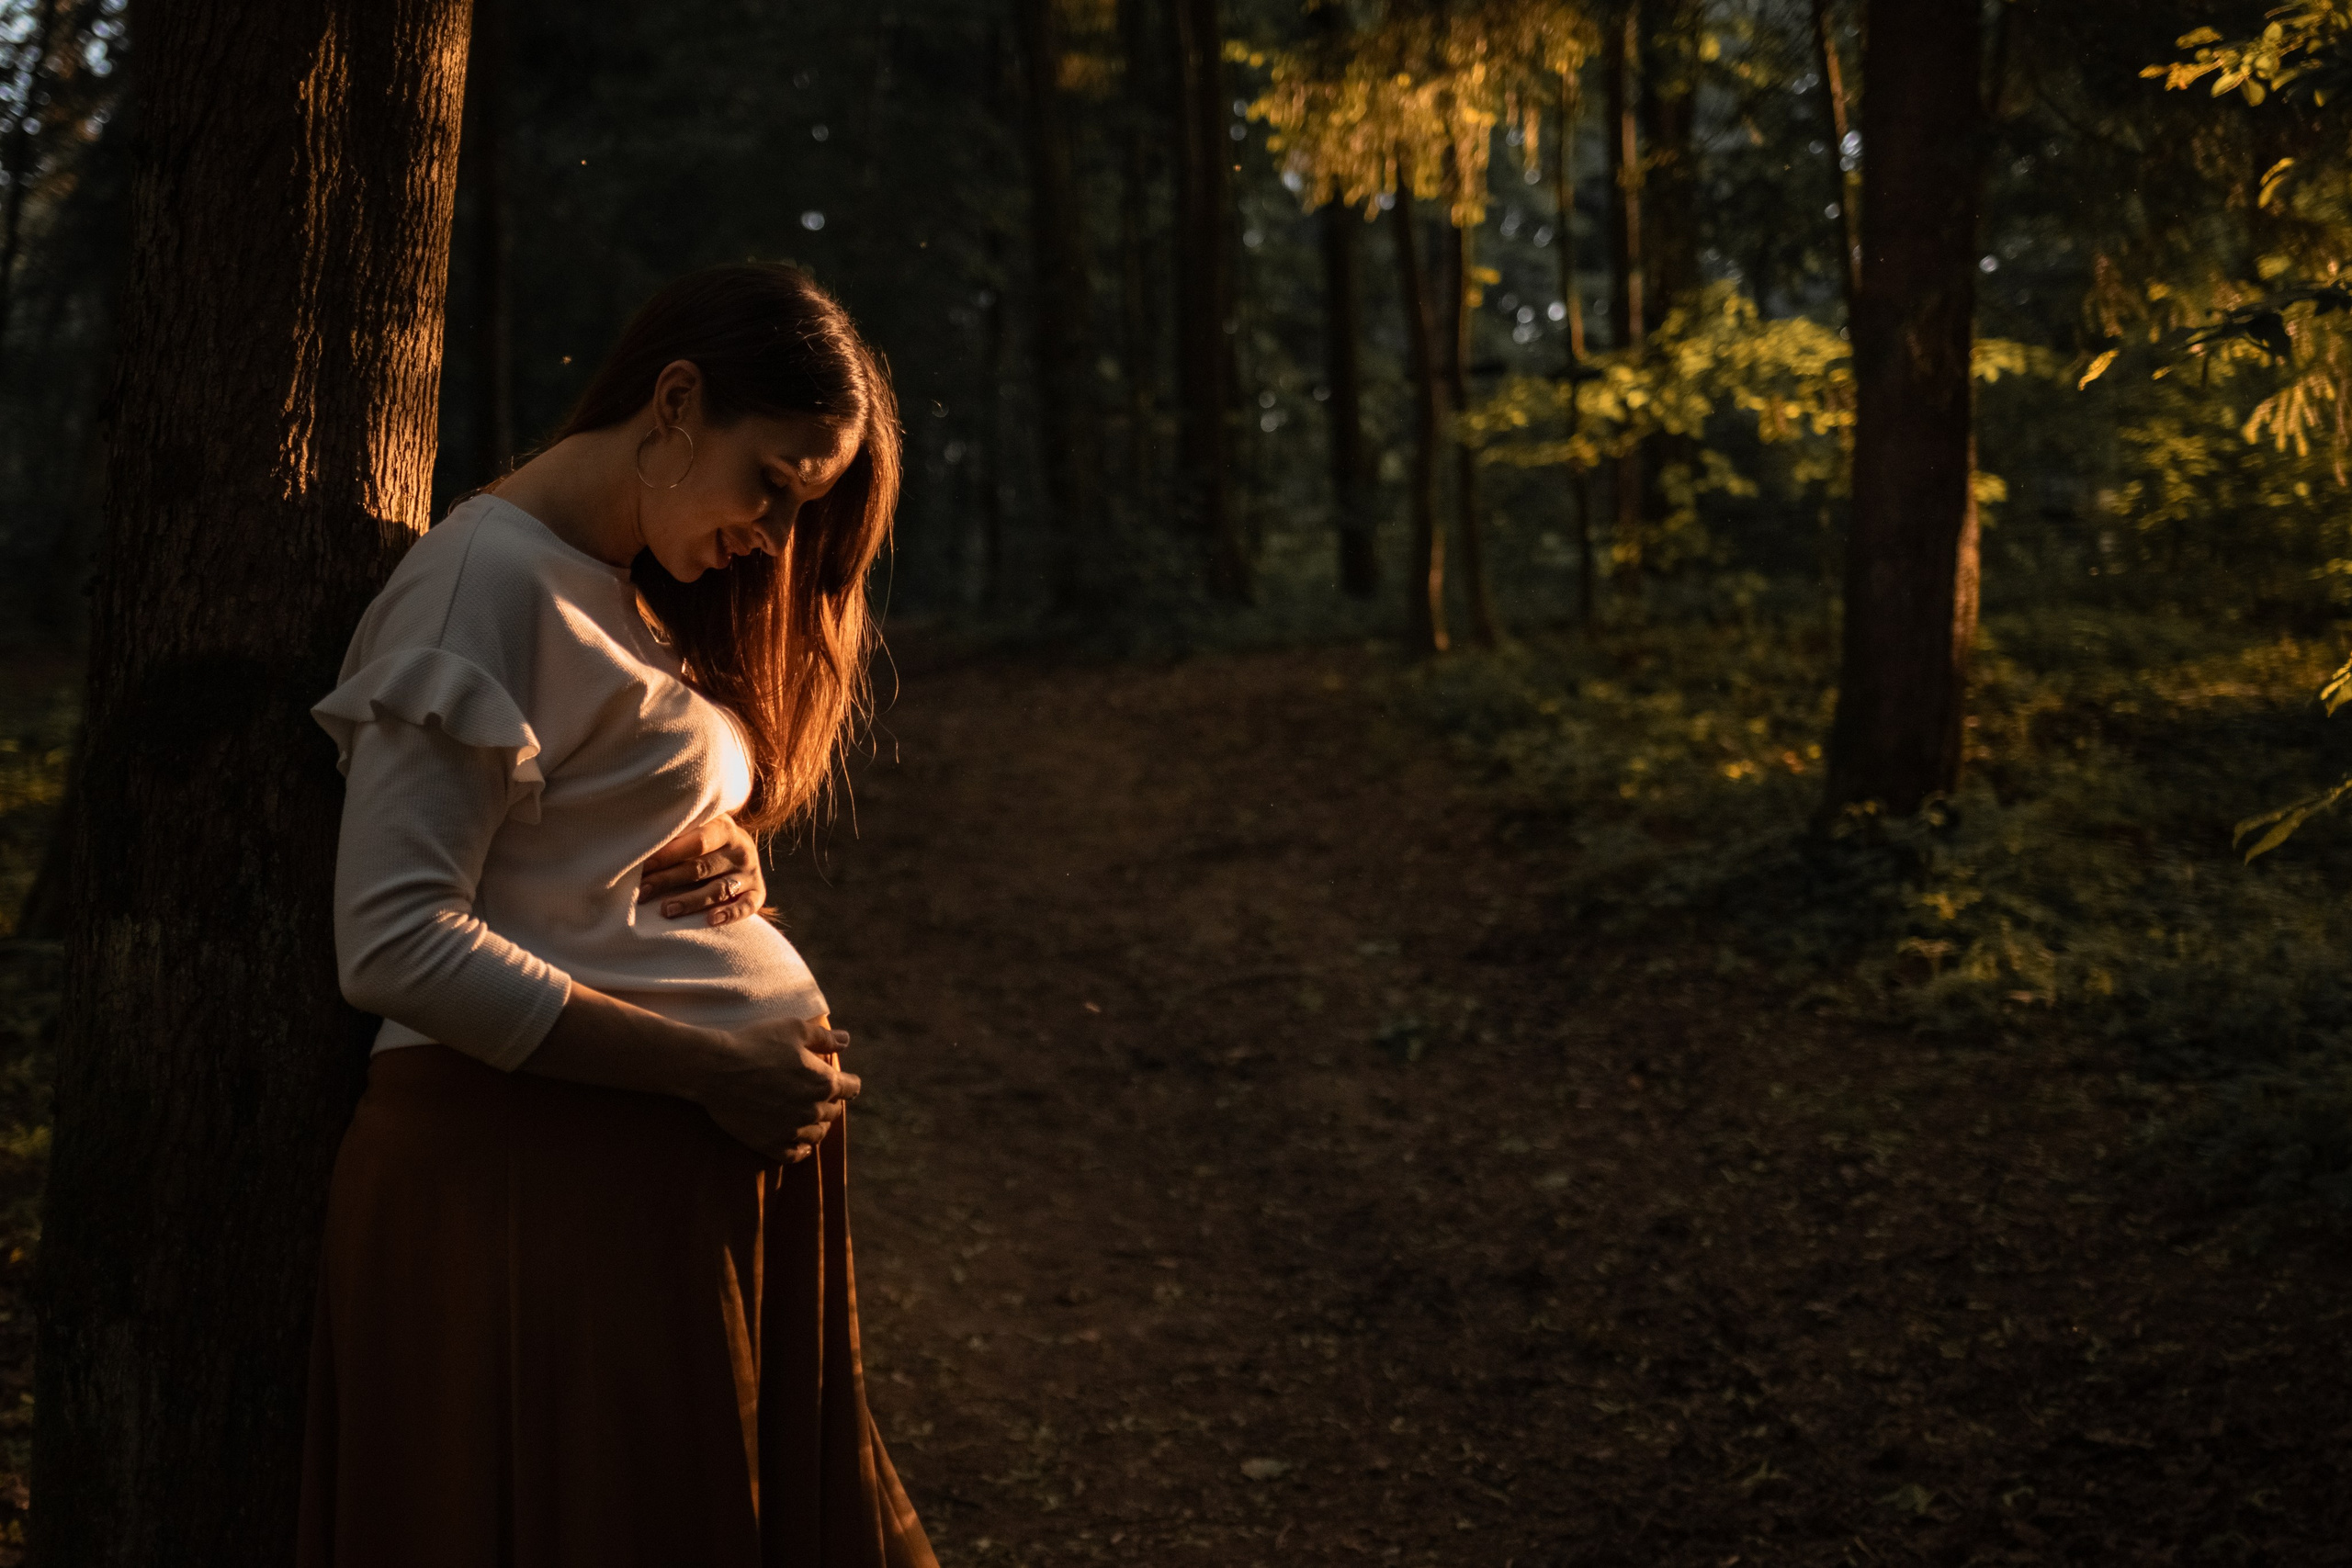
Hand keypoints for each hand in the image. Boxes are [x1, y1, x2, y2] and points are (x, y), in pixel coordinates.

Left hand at [640, 813, 765, 927]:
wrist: (738, 848)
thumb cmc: (704, 840)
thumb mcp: (696, 828)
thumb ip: (678, 835)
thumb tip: (637, 846)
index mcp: (725, 829)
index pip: (697, 842)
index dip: (669, 855)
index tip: (642, 867)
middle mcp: (741, 850)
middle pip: (702, 868)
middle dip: (669, 880)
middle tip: (643, 892)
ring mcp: (750, 873)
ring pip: (719, 889)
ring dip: (691, 901)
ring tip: (666, 910)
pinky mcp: (758, 893)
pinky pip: (746, 907)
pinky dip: (730, 914)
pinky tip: (710, 920)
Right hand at [698, 1014, 859, 1163]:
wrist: (717, 1068)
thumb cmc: (757, 1043)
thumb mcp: (795, 1029)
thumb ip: (824, 1038)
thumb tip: (846, 1041)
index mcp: (824, 1082)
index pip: (851, 1088)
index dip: (847, 1082)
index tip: (841, 1079)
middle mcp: (812, 1110)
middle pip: (833, 1111)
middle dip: (829, 1101)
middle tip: (817, 1094)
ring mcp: (791, 1130)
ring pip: (817, 1134)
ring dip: (817, 1125)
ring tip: (809, 1117)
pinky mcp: (770, 1143)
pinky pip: (794, 1154)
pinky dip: (800, 1149)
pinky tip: (799, 1143)